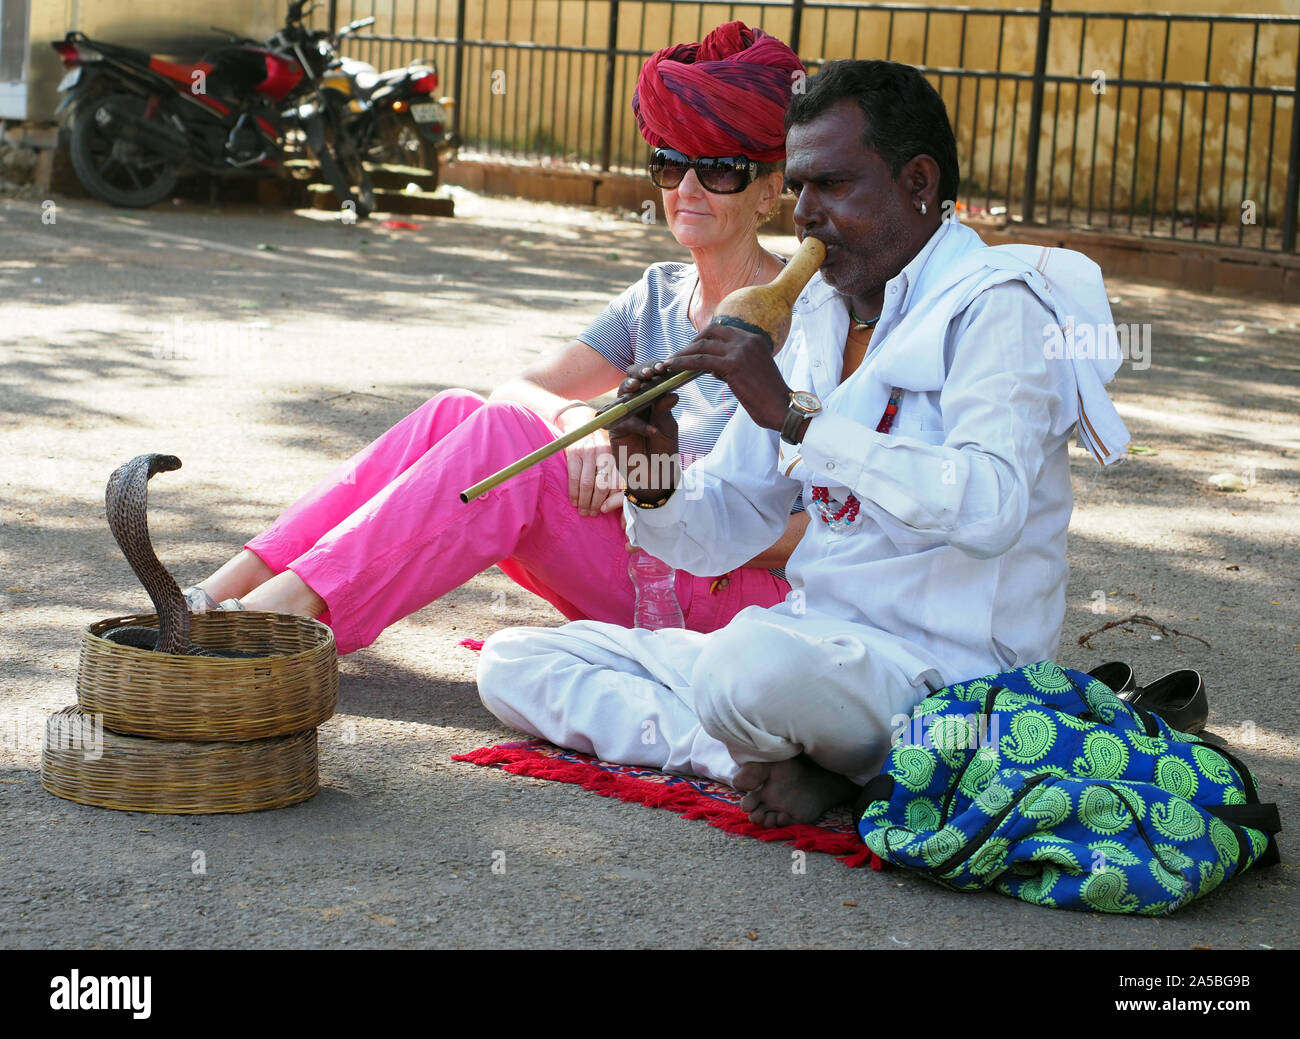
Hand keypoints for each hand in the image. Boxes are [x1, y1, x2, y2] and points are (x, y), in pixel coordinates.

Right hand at [556, 408, 622, 515]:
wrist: (580, 422)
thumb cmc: (598, 444)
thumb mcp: (611, 453)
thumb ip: (615, 471)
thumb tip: (617, 499)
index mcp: (617, 456)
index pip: (618, 482)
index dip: (614, 500)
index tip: (608, 511)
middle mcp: (605, 454)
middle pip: (603, 486)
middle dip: (597, 503)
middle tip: (592, 514)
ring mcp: (589, 453)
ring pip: (588, 484)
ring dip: (585, 501)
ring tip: (583, 511)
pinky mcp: (574, 452)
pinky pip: (574, 477)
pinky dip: (574, 492)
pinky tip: (573, 501)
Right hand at [607, 363, 681, 499]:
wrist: (656, 475)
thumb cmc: (663, 449)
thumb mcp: (668, 427)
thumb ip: (665, 410)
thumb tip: (672, 393)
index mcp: (650, 398)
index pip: (649, 377)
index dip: (653, 369)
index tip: (662, 367)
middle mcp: (635, 403)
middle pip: (632, 380)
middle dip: (639, 373)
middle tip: (648, 374)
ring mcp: (624, 415)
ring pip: (622, 395)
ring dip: (630, 389)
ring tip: (640, 388)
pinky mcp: (615, 430)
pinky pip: (624, 421)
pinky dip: (639, 425)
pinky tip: (652, 431)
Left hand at [668, 322, 789, 430]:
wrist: (782, 408)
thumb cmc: (768, 396)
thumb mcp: (752, 371)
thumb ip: (734, 364)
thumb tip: (712, 367)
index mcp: (754, 339)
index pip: (723, 330)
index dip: (704, 338)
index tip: (692, 349)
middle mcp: (747, 340)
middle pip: (710, 331)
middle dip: (692, 342)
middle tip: (679, 356)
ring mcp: (741, 351)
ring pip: (702, 346)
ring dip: (683, 354)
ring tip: (670, 363)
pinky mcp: (733, 365)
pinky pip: (701, 360)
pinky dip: (683, 363)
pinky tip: (673, 367)